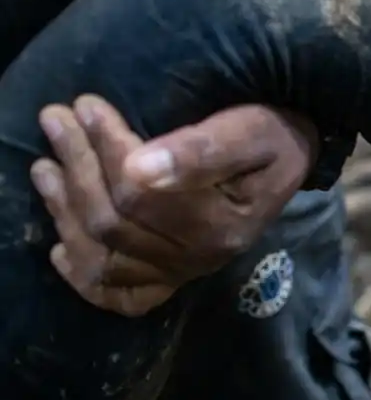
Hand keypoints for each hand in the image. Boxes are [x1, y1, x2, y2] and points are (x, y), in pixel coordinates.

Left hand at [29, 95, 317, 315]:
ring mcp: (185, 272)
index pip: (139, 194)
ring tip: (45, 167)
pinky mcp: (174, 277)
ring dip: (64, 212)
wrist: (295, 156)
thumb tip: (137, 168)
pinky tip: (61, 248)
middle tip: (55, 119)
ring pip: (104, 255)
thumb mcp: (250, 131)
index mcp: (220, 224)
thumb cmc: (273, 136)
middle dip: (77, 168)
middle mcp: (200, 258)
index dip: (105, 148)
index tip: (85, 104)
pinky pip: (121, 295)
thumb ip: (201, 150)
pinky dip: (85, 277)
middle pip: (114, 223)